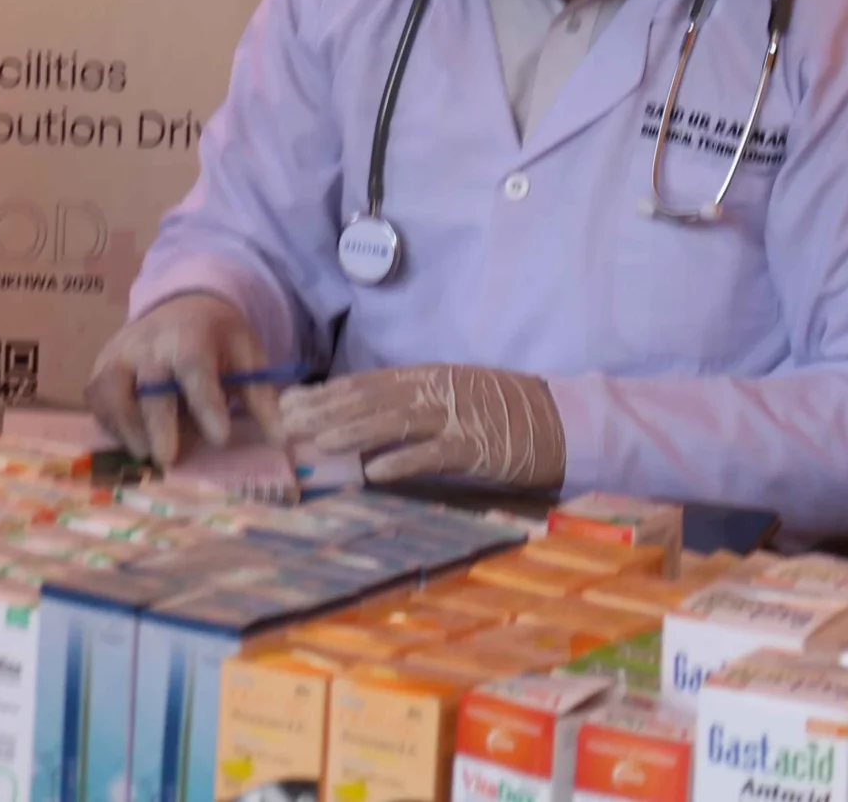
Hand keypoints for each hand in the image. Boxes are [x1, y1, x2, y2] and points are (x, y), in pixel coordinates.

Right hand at [85, 292, 287, 465]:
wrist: (180, 306)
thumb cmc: (218, 340)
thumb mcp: (248, 356)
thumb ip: (260, 396)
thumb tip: (280, 441)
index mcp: (191, 336)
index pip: (195, 368)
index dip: (206, 403)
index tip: (220, 438)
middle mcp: (149, 343)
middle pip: (148, 383)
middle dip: (158, 423)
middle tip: (168, 459)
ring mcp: (119, 354)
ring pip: (110, 389)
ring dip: (126, 426)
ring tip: (147, 455)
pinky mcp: (100, 368)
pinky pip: (96, 398)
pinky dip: (109, 422)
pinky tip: (131, 440)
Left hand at [279, 364, 564, 489]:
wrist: (560, 418)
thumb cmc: (501, 411)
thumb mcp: (451, 396)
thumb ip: (410, 404)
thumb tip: (358, 418)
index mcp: (426, 377)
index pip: (365, 382)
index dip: (325, 393)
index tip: (288, 402)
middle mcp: (434, 390)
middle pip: (370, 398)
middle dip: (326, 410)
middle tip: (286, 423)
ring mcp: (455, 416)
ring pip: (395, 420)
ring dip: (354, 430)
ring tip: (319, 441)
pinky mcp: (477, 445)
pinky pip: (434, 453)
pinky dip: (403, 460)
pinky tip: (375, 471)